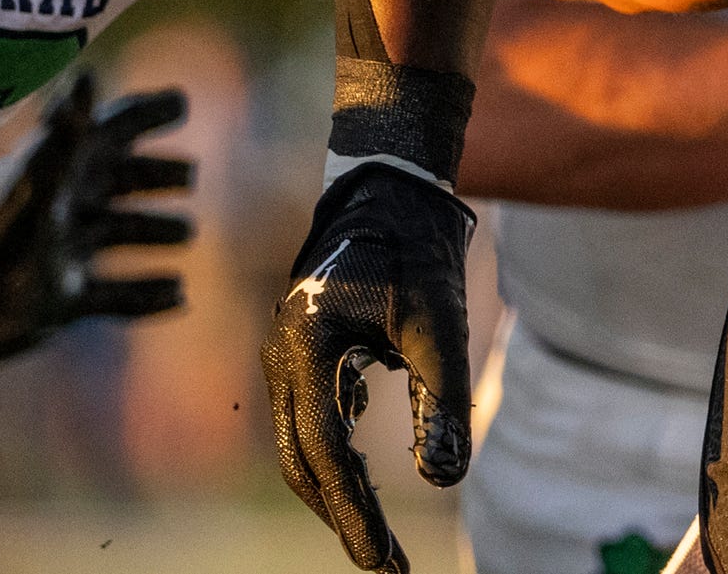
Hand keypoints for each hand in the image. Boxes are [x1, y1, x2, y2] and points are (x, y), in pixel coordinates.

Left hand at [0, 73, 192, 374]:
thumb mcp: (34, 183)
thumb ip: (63, 135)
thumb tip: (86, 76)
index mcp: (65, 170)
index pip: (118, 129)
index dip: (150, 112)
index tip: (181, 103)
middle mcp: (68, 207)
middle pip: (123, 182)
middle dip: (157, 176)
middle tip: (189, 174)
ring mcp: (66, 255)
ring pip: (121, 234)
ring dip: (155, 231)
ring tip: (185, 231)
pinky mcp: (63, 302)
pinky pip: (116, 298)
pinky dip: (147, 297)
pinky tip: (180, 298)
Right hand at [264, 161, 475, 570]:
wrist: (388, 191)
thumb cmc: (416, 251)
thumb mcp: (440, 324)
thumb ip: (443, 399)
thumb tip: (446, 477)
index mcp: (307, 345)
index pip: (323, 450)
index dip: (352, 512)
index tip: (382, 562)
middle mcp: (281, 355)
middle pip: (301, 460)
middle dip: (343, 517)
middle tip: (387, 567)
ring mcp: (284, 355)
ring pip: (299, 447)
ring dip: (337, 493)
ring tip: (380, 540)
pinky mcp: (299, 355)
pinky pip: (307, 422)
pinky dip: (333, 459)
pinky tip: (365, 482)